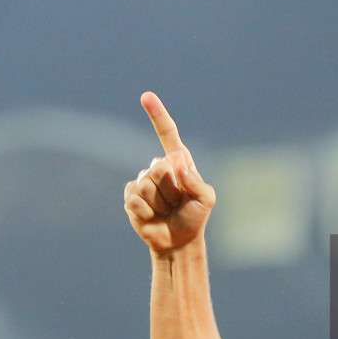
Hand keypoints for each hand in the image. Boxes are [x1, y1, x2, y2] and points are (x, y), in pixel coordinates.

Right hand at [124, 92, 216, 252]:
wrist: (178, 242)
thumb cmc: (195, 218)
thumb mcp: (206, 199)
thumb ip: (195, 181)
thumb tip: (177, 162)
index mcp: (179, 162)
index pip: (168, 134)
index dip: (157, 115)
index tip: (146, 96)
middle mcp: (159, 168)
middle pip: (158, 167)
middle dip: (170, 189)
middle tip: (177, 202)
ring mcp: (143, 181)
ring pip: (146, 184)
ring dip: (159, 202)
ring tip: (166, 210)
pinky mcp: (131, 197)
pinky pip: (134, 197)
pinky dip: (145, 211)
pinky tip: (151, 217)